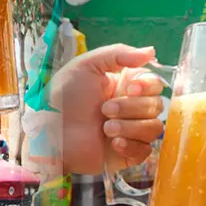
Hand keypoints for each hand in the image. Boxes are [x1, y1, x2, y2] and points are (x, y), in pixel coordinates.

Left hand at [49, 44, 165, 174]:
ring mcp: (130, 132)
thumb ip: (118, 54)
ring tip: (105, 129)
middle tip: (105, 110)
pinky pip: (146, 150)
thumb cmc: (63, 97)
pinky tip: (112, 144)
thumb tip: (152, 51)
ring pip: (154, 128)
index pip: (154, 84)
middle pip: (156, 105)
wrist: (49, 133)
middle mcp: (131, 108)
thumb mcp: (86, 65)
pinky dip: (132, 145)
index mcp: (124, 86)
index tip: (130, 88)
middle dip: (131, 107)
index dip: (148, 86)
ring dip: (130, 127)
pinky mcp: (126, 153)